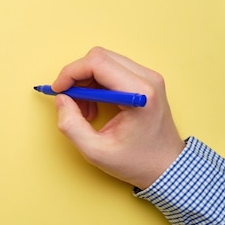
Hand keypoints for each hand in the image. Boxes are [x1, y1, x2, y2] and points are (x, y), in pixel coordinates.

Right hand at [52, 47, 184, 188]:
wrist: (166, 167)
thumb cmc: (137, 162)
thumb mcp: (95, 151)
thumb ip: (71, 125)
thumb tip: (61, 100)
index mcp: (139, 94)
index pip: (97, 62)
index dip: (70, 73)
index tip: (58, 91)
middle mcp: (147, 79)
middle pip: (99, 57)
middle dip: (77, 77)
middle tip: (69, 102)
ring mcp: (148, 78)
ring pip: (104, 62)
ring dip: (85, 82)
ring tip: (83, 110)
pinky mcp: (144, 81)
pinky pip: (111, 70)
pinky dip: (95, 85)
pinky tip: (94, 106)